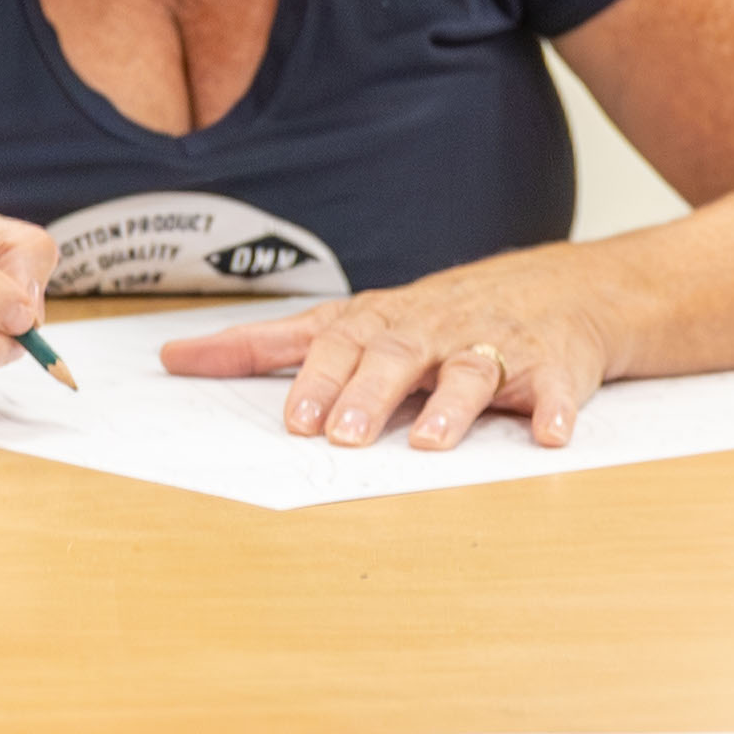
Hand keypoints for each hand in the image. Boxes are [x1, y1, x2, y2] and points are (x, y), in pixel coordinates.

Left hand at [158, 270, 615, 448]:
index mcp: (381, 324)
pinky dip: (555, 411)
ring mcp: (495, 348)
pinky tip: (550, 435)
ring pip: (469, 374)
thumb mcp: (349, 322)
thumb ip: (265, 346)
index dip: (313, 380)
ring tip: (428, 443)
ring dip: (450, 407)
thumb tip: (173, 358)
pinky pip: (558, 391)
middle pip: (394, 357)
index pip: (335, 345)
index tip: (292, 421)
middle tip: (340, 434)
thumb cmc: (433, 316)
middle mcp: (433, 331)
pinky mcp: (555, 367)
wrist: (559, 290)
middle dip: (366, 394)